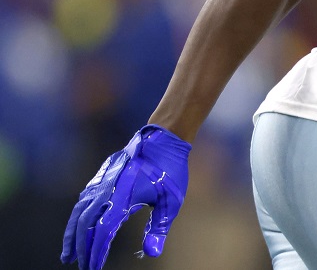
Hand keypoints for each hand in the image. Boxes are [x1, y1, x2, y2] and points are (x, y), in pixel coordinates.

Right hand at [61, 125, 190, 269]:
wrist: (162, 139)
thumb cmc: (170, 170)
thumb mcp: (171, 201)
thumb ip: (158, 227)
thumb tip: (152, 252)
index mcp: (122, 198)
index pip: (102, 232)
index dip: (96, 252)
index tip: (93, 268)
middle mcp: (106, 190)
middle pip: (85, 224)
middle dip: (81, 248)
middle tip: (80, 266)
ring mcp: (101, 182)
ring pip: (79, 212)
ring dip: (72, 234)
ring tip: (67, 255)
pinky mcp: (101, 177)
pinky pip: (83, 201)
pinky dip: (77, 218)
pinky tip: (77, 228)